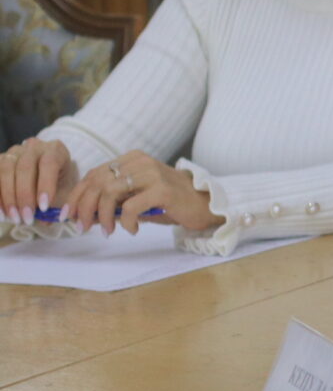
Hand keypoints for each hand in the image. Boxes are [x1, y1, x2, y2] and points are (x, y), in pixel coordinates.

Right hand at [0, 137, 77, 223]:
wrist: (45, 172)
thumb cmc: (58, 182)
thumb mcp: (64, 192)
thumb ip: (57, 205)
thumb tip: (44, 222)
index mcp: (55, 150)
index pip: (49, 163)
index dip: (45, 185)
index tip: (43, 208)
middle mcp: (33, 147)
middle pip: (25, 167)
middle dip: (24, 196)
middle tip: (26, 218)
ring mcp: (14, 152)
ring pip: (5, 170)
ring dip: (8, 197)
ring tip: (13, 218)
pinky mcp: (0, 160)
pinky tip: (1, 213)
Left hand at [65, 151, 219, 233]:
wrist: (206, 205)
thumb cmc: (171, 203)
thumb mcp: (138, 198)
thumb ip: (115, 200)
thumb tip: (84, 214)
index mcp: (132, 159)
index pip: (93, 174)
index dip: (77, 196)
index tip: (69, 215)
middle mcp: (141, 162)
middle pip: (97, 182)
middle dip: (84, 207)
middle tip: (82, 227)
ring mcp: (153, 174)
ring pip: (110, 193)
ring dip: (103, 216)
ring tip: (106, 231)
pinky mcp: (163, 190)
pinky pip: (132, 207)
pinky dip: (126, 222)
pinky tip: (131, 230)